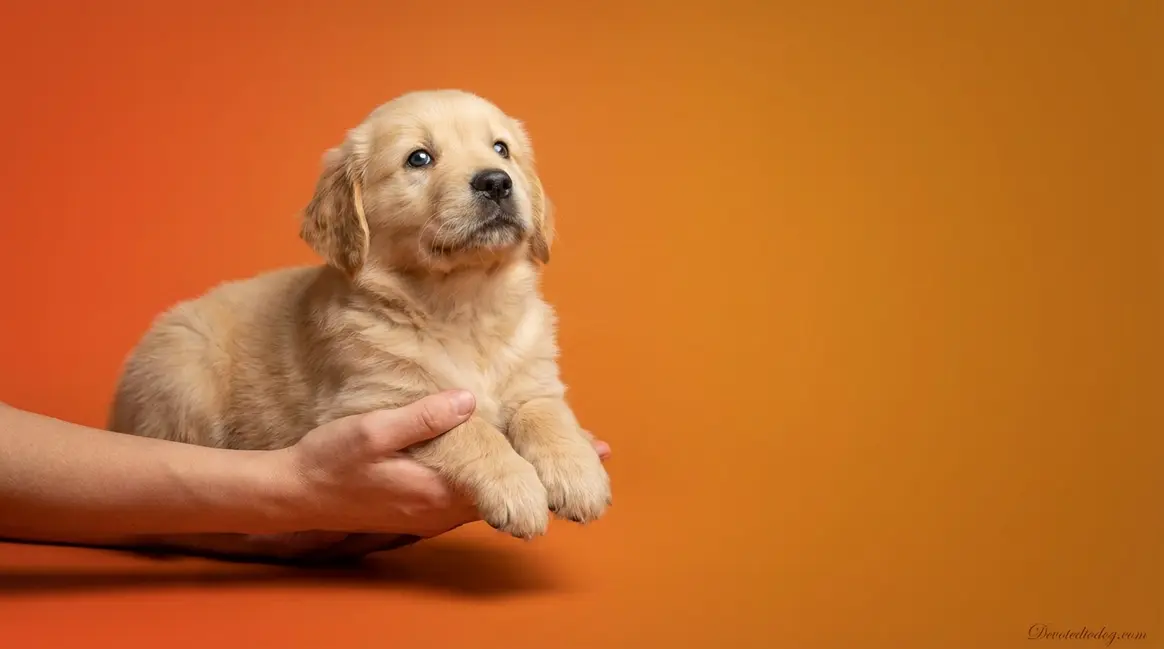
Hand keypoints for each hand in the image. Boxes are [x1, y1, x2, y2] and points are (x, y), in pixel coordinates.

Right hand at [269, 390, 610, 540]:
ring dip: (532, 471)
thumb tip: (469, 399)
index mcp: (438, 489)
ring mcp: (437, 509)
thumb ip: (421, 417)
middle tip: (599, 448)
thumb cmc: (330, 461)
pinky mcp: (427, 503)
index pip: (512, 481)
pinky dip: (506, 473)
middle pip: (516, 489)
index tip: (590, 449)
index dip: (551, 464)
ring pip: (500, 490)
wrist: (295, 494)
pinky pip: (479, 489)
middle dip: (553, 468)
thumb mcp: (370, 431)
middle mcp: (445, 507)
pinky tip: (515, 453)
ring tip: (572, 447)